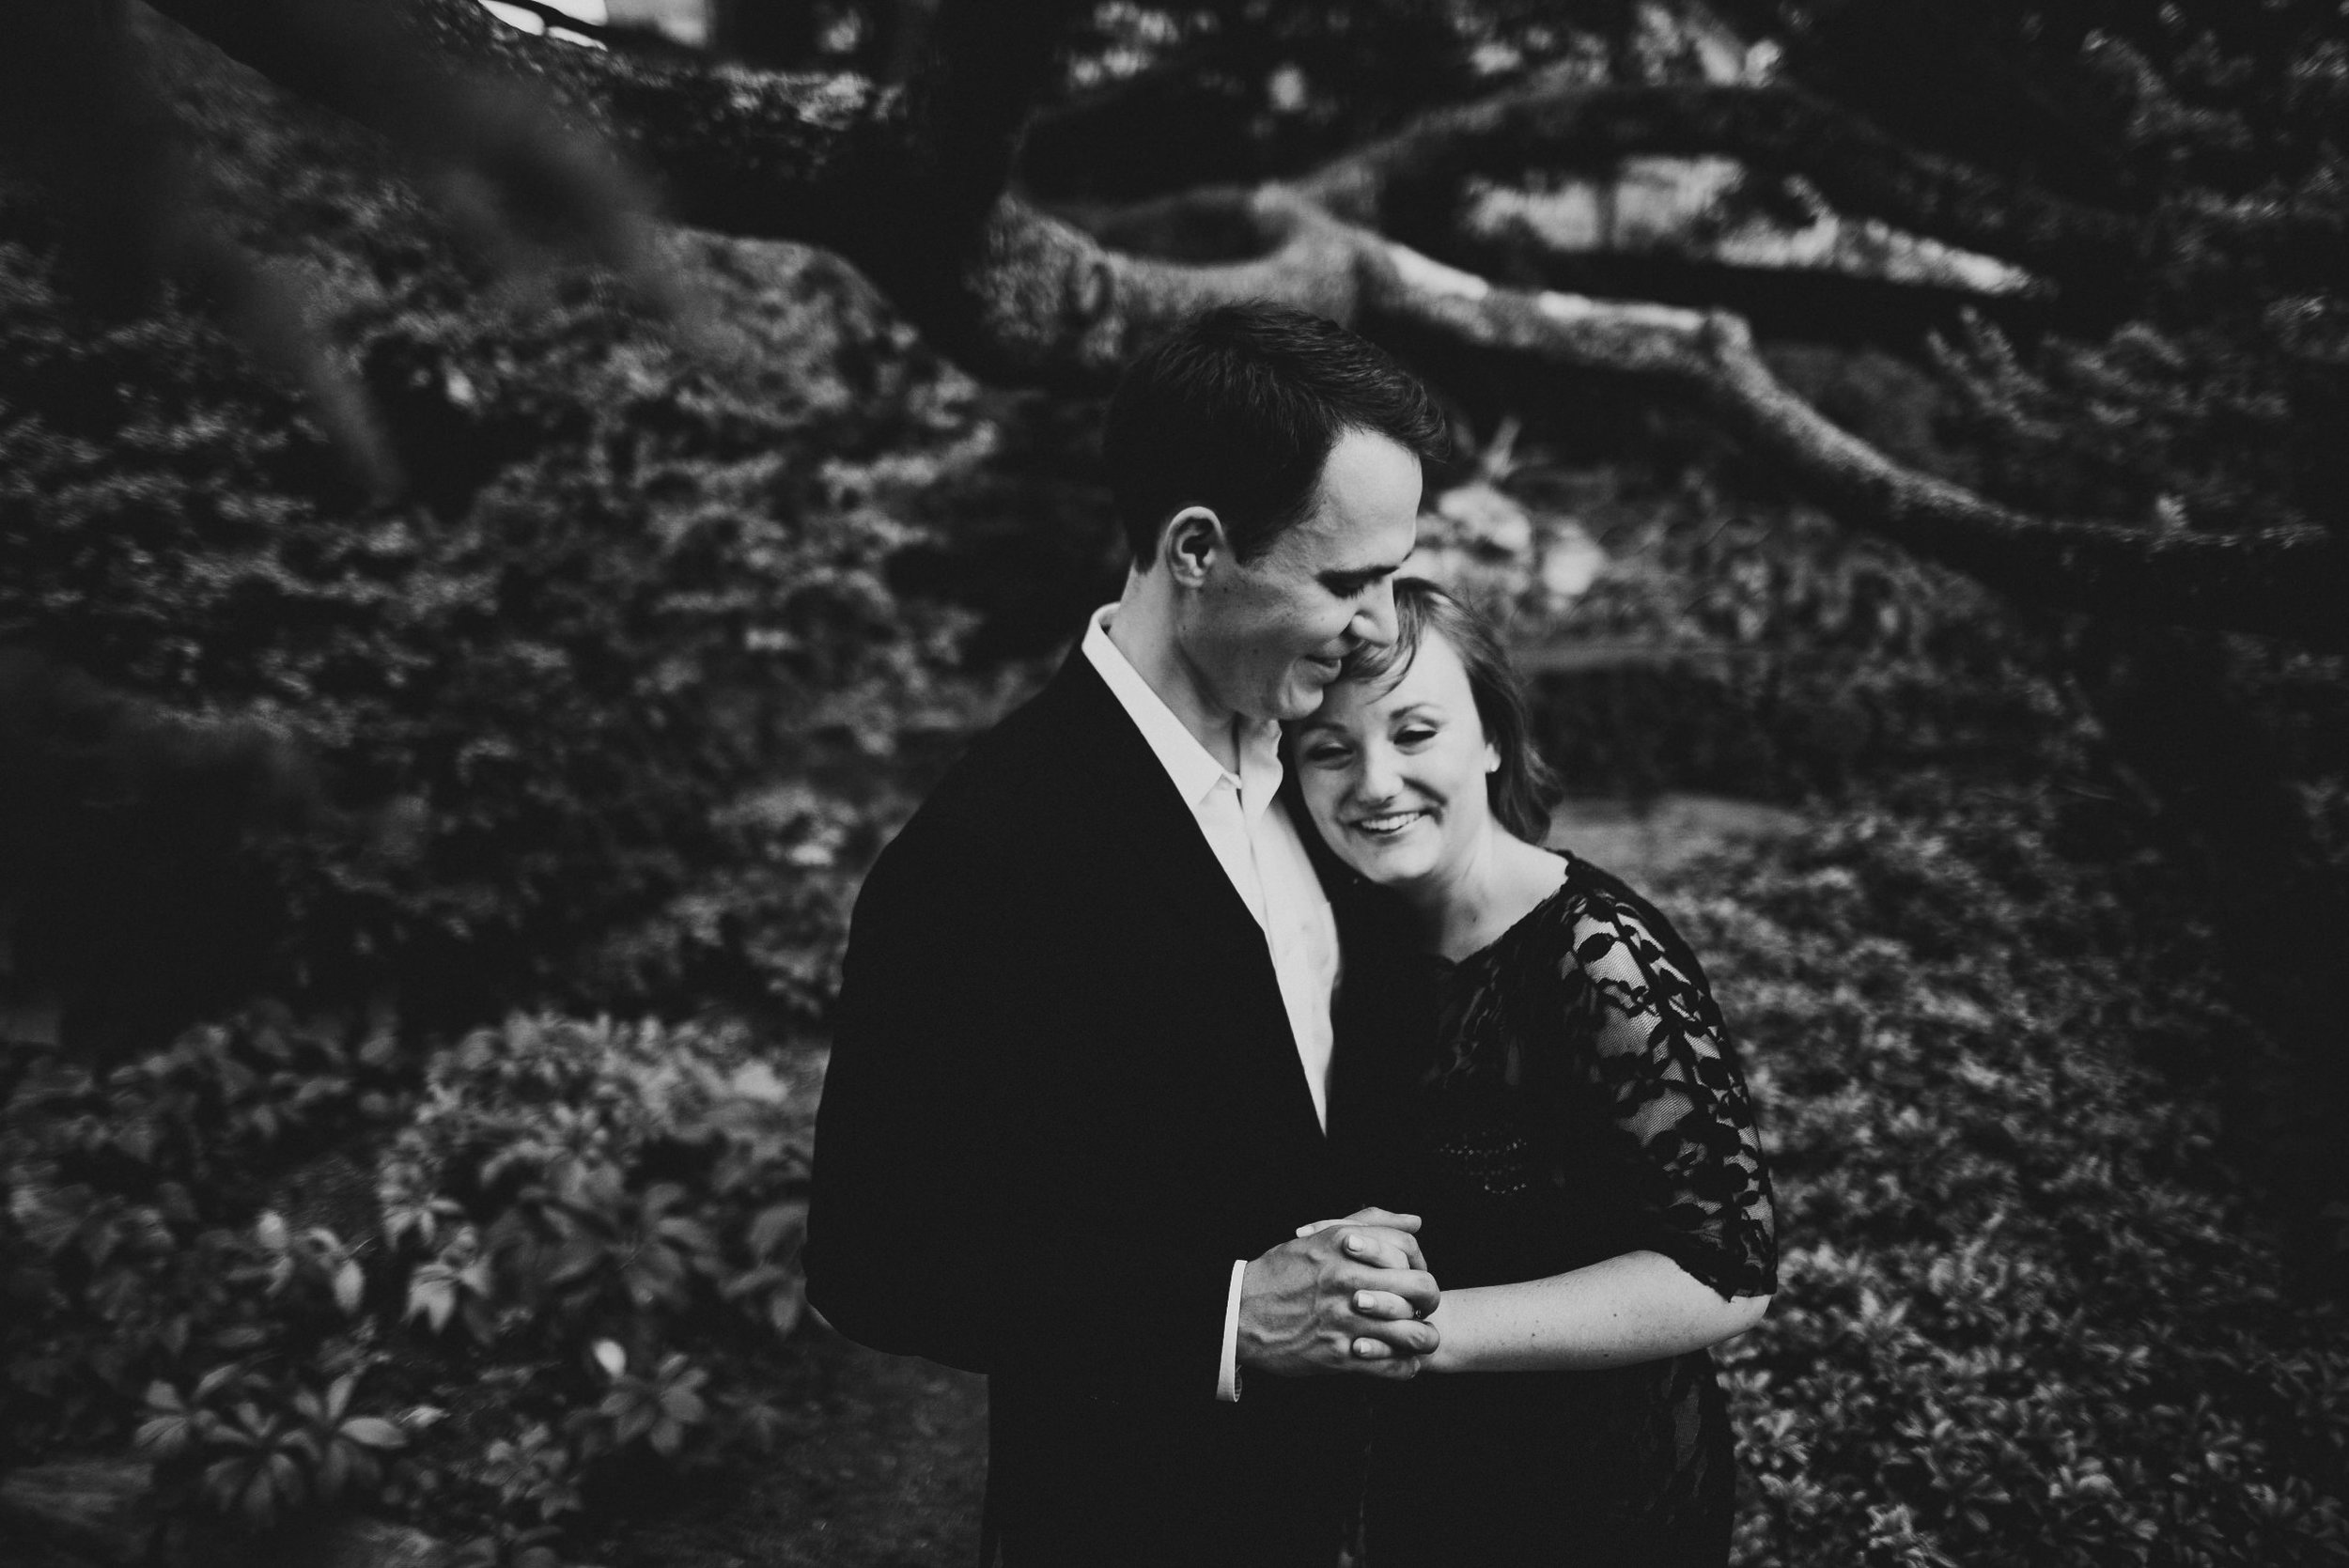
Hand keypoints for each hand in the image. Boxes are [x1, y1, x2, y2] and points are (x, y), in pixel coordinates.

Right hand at [1238, 1208, 1440, 1380]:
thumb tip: (1415, 1222)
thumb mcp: (1322, 1236)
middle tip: (1420, 1307)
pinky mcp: (1341, 1356)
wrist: (1240, 1313)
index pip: (1410, 1251)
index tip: (1413, 1277)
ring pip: (1415, 1333)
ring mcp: (1348, 1321)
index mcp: (1348, 1248)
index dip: (1420, 1265)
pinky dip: (1405, 1366)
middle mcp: (1351, 1282)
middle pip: (1423, 1289)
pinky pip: (1394, 1366)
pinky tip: (1399, 1360)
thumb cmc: (1282, 1272)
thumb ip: (1371, 1223)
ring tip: (1416, 1338)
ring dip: (1423, 1337)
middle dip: (1430, 1299)